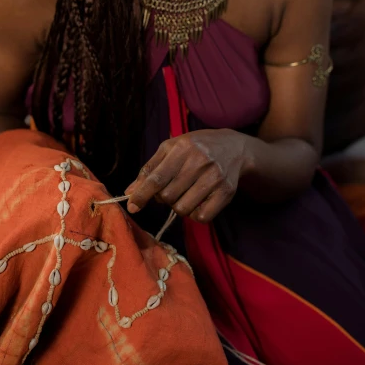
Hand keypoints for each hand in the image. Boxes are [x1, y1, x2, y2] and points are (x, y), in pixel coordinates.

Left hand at [125, 129, 253, 222]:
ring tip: (185, 193)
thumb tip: (130, 192)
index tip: (132, 206)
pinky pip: (202, 217)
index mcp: (182, 148)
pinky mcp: (226, 192)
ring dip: (178, 206)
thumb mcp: (171, 149)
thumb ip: (150, 169)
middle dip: (163, 198)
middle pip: (168, 196)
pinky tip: (197, 201)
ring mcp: (214, 177)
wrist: (234, 148)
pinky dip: (195, 214)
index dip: (142, 194)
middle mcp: (199, 161)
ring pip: (183, 209)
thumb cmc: (196, 148)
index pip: (157, 178)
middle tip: (171, 188)